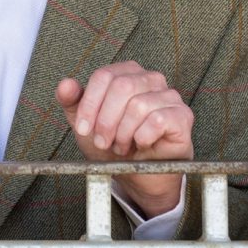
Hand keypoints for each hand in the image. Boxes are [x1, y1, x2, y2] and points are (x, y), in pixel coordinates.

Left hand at [56, 61, 193, 218]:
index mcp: (126, 73)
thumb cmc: (113, 143)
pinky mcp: (182, 116)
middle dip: (106, 120)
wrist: (139, 174)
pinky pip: (159, 120)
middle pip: (122, 87)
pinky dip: (143, 136)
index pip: (104, 76)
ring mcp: (169, 96)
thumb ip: (72, 102)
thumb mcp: (86, 123)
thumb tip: (65, 84)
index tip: (83, 129)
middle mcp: (150, 78)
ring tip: (122, 145)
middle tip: (103, 141)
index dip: (90, 104)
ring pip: (139, 105)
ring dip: (124, 132)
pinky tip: (140, 144)